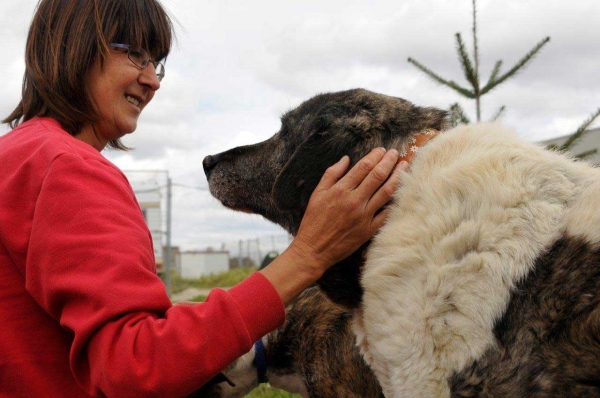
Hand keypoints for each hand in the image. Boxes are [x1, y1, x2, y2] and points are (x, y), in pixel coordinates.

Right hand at [290, 147, 407, 276]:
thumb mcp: (317, 193)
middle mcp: (354, 201)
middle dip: (389, 161)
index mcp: (341, 190)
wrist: (314, 249)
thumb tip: (346, 159)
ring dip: (397, 177)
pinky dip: (395, 202)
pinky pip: (386, 214)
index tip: (382, 150)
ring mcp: (363, 216)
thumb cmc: (313, 220)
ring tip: (404, 166)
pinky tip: (403, 192)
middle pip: (377, 176)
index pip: (363, 167)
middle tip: (395, 153)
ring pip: (386, 192)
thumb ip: (332, 174)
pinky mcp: (368, 230)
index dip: (375, 156)